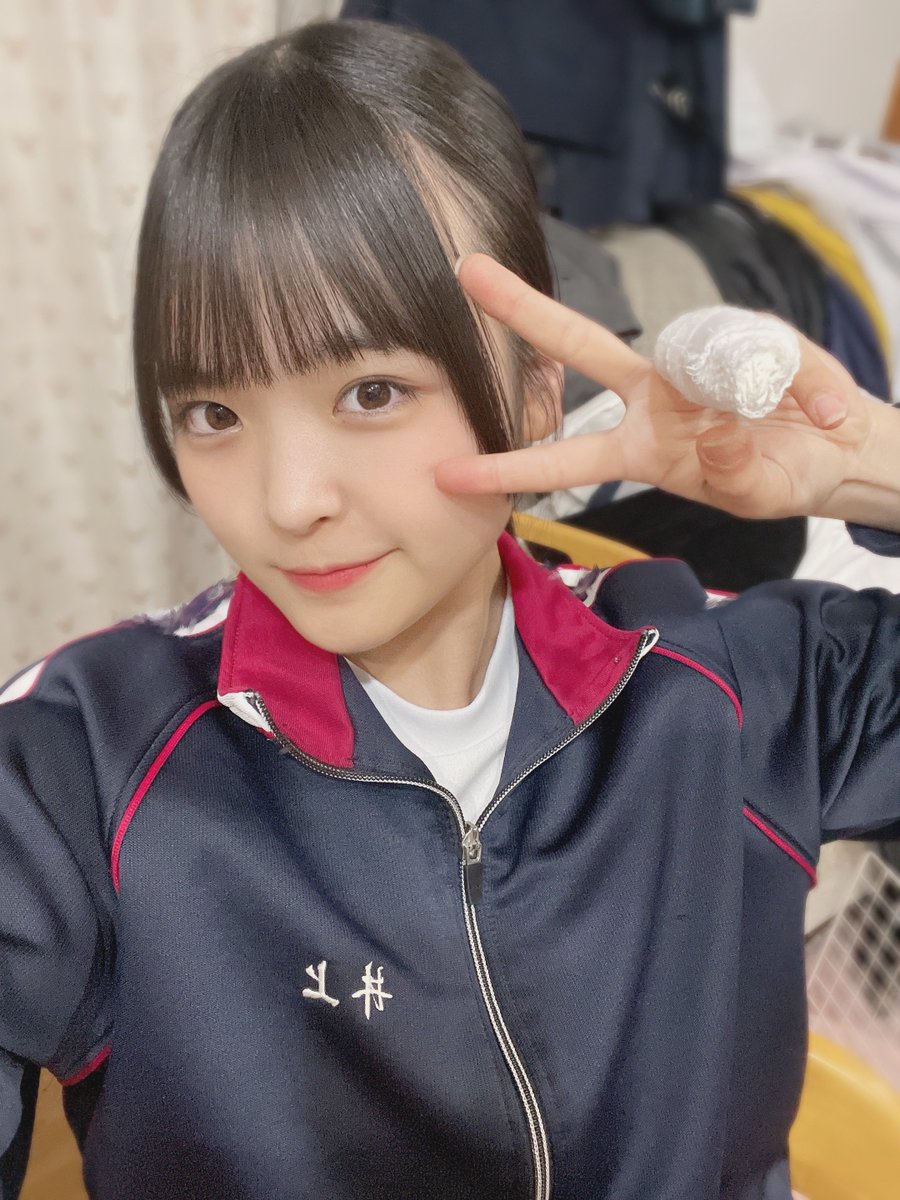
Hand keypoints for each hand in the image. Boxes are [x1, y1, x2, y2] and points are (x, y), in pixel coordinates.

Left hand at [435, 254, 874, 520]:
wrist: (836, 453)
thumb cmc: (778, 477)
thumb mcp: (753, 494)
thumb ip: (734, 474)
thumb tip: (718, 436)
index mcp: (639, 448)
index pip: (563, 455)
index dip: (509, 464)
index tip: (448, 473)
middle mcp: (653, 398)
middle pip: (580, 345)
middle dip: (525, 311)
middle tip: (467, 272)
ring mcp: (693, 364)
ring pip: (696, 346)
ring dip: (754, 381)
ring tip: (811, 417)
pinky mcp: (745, 338)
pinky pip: (767, 348)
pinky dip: (809, 385)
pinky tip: (829, 411)